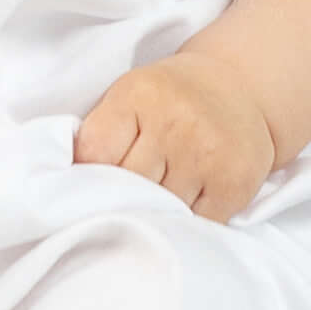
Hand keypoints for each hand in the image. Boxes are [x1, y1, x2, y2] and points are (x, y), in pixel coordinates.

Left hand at [73, 52, 279, 221]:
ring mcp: (206, 154)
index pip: (94, 155)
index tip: (89, 185)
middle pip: (127, 186)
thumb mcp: (129, 97)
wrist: (238, 85)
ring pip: (161, 209)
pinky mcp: (234, 182)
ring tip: (153, 204)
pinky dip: (186, 224)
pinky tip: (183, 209)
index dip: (88, 176)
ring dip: (154, 213)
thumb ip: (102, 135)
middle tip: (120, 202)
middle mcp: (174, 124)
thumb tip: (72, 190)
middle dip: (119, 198)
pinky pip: (197, 223)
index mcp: (137, 97)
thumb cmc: (169, 98)